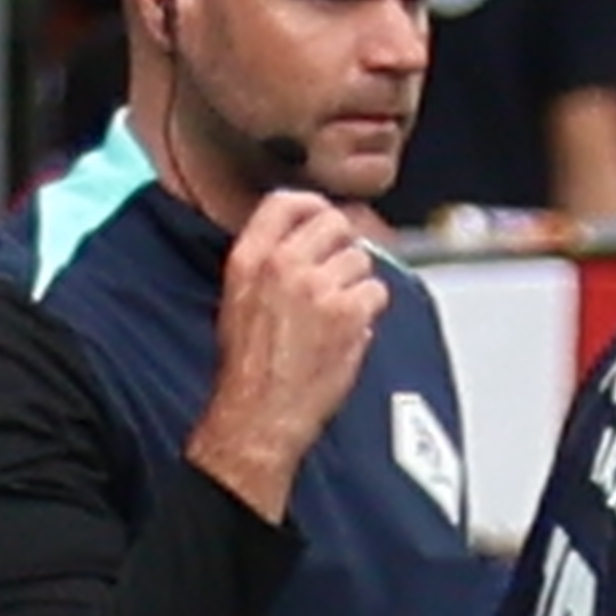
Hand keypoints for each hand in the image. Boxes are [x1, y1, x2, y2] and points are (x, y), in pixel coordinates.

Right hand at [185, 192, 389, 513]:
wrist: (258, 413)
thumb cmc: (248, 367)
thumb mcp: (238, 299)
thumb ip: (268, 263)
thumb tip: (304, 242)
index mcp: (250, 259)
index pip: (285, 202)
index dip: (313, 205)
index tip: (324, 215)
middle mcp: (283, 265)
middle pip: (334, 223)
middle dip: (344, 244)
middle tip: (341, 270)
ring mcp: (318, 287)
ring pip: (361, 259)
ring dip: (357, 282)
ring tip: (339, 311)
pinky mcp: (347, 312)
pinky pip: (377, 291)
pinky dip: (370, 310)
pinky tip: (350, 328)